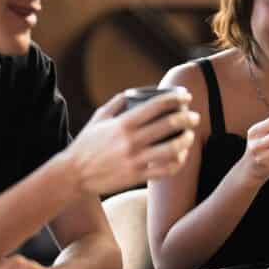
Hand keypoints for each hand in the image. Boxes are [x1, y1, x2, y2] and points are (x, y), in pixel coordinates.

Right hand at [64, 91, 199, 194]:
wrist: (73, 174)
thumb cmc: (86, 144)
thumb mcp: (99, 118)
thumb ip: (117, 102)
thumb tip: (136, 91)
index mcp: (123, 123)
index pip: (156, 106)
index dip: (175, 98)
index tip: (185, 95)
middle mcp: (131, 141)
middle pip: (169, 125)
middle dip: (187, 118)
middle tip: (194, 116)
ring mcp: (135, 160)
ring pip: (172, 149)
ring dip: (186, 140)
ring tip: (189, 136)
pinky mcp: (136, 177)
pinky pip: (164, 170)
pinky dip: (177, 163)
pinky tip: (180, 156)